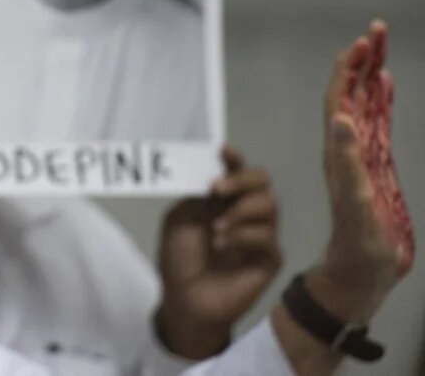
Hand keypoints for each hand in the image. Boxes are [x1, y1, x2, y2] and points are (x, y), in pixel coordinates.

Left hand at [155, 146, 281, 358]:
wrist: (185, 299)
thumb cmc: (179, 260)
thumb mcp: (180, 219)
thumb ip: (197, 195)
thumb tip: (213, 170)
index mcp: (223, 200)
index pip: (237, 171)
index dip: (233, 159)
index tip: (222, 150)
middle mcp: (245, 213)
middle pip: (262, 181)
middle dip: (241, 179)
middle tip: (216, 189)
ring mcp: (260, 235)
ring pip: (270, 205)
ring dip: (240, 210)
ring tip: (215, 227)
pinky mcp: (269, 259)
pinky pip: (268, 237)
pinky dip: (242, 236)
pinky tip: (222, 246)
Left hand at [306, 19, 414, 319]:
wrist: (361, 272)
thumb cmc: (357, 244)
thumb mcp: (353, 203)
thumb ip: (346, 162)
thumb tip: (340, 119)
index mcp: (338, 151)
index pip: (338, 99)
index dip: (346, 71)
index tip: (361, 42)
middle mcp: (346, 146)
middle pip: (351, 93)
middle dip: (362, 61)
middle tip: (376, 29)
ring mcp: (362, 154)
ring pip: (365, 103)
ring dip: (370, 74)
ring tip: (379, 44)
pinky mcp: (376, 167)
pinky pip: (377, 124)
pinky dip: (381, 101)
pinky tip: (385, 85)